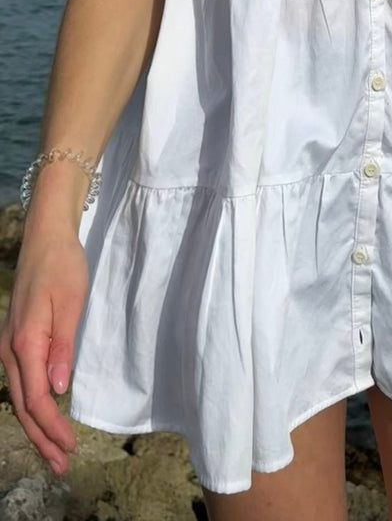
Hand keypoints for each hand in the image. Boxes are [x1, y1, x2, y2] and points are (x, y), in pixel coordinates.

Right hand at [0, 216, 87, 474]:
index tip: (70, 449)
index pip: (35, 399)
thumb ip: (62, 348)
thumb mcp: (70, 304)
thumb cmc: (63, 267)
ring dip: (36, 426)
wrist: (46, 239)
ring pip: (19, 396)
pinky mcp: (15, 340)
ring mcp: (9, 345)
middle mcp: (10, 349)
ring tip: (54, 452)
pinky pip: (20, 382)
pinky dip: (31, 406)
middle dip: (42, 438)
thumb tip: (56, 391)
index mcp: (25, 342)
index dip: (51, 428)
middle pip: (23, 405)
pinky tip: (42, 417)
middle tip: (62, 465)